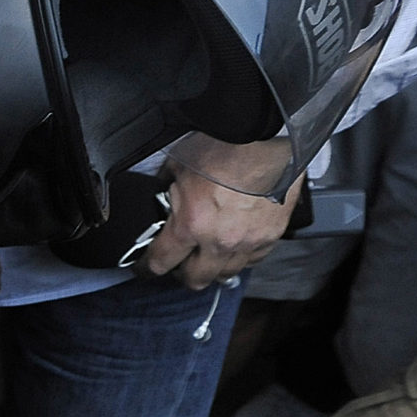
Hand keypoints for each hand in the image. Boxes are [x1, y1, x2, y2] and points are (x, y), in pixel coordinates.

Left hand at [144, 161, 302, 289]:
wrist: (264, 137)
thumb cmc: (222, 147)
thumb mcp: (177, 168)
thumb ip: (166, 190)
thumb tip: (161, 196)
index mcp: (190, 225)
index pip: (161, 262)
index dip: (147, 268)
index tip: (145, 268)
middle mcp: (219, 241)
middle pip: (196, 279)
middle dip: (181, 274)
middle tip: (177, 264)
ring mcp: (248, 241)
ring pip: (227, 274)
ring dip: (213, 268)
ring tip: (206, 257)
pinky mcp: (271, 235)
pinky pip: (254, 259)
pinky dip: (241, 257)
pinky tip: (234, 246)